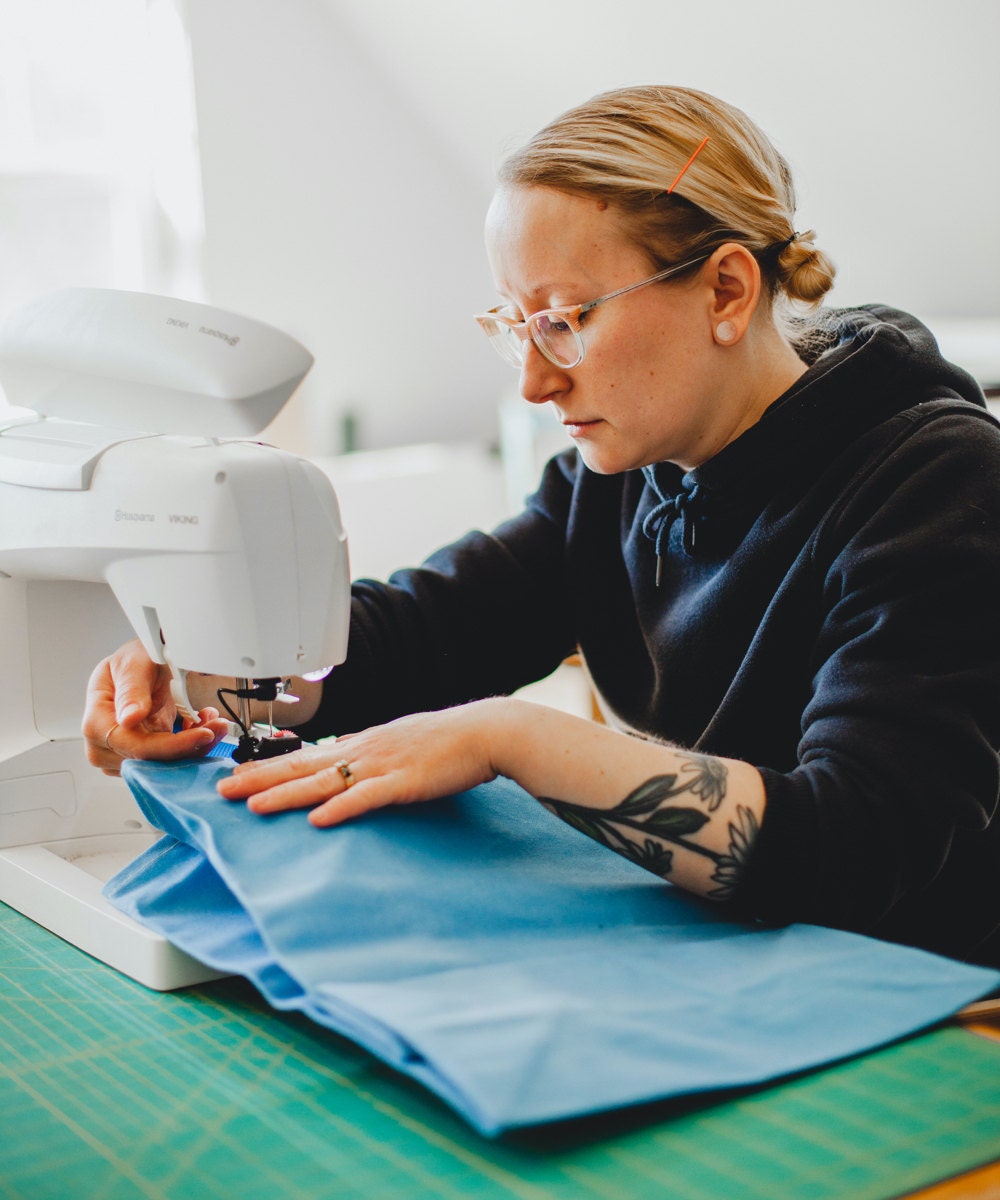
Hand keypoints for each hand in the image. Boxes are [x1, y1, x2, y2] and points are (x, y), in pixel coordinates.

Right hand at [83, 638, 229, 774]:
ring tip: (212, 721)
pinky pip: (171, 760)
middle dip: (191, 746)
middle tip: (218, 725)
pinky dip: (191, 744)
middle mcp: (104, 746)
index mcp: (96, 723)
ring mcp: (122, 755)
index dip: (173, 746)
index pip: (136, 747)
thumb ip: (132, 689)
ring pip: (165, 764)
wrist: (140, 666)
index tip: (203, 734)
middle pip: (152, 761)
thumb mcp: (134, 663)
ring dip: (195, 745)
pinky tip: (201, 724)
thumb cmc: (132, 662)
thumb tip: (129, 719)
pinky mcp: (142, 757)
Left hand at [217, 699, 507, 825]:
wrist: (484, 732)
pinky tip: (318, 819)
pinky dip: (341, 808)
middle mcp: (363, 751)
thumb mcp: (398, 741)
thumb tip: (340, 754)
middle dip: (259, 780)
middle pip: (302, 766)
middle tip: (222, 792)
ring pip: (325, 782)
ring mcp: (382, 766)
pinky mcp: (405, 782)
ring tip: (253, 806)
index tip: (234, 776)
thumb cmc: (446, 740)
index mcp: (361, 743)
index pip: (303, 756)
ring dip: (287, 794)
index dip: (266, 767)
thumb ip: (367, 751)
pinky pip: (367, 797)